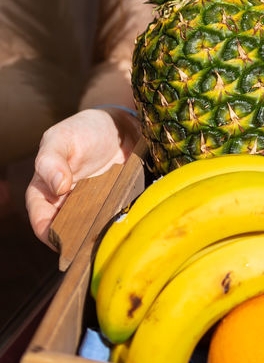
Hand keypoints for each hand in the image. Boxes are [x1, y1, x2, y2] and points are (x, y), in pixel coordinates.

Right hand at [25, 108, 139, 244]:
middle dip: (77, 238)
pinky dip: (115, 223)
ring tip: (108, 229)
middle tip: (92, 235)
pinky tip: (123, 220)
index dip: (50, 234)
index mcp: (44, 194)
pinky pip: (111, 221)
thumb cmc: (83, 130)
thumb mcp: (61, 138)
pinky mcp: (111, 206)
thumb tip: (58, 188)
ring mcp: (89, 208)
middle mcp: (65, 206)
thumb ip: (51, 160)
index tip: (65, 236)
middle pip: (67, 233)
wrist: (118, 125)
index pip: (41, 223)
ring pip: (89, 231)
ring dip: (97, 233)